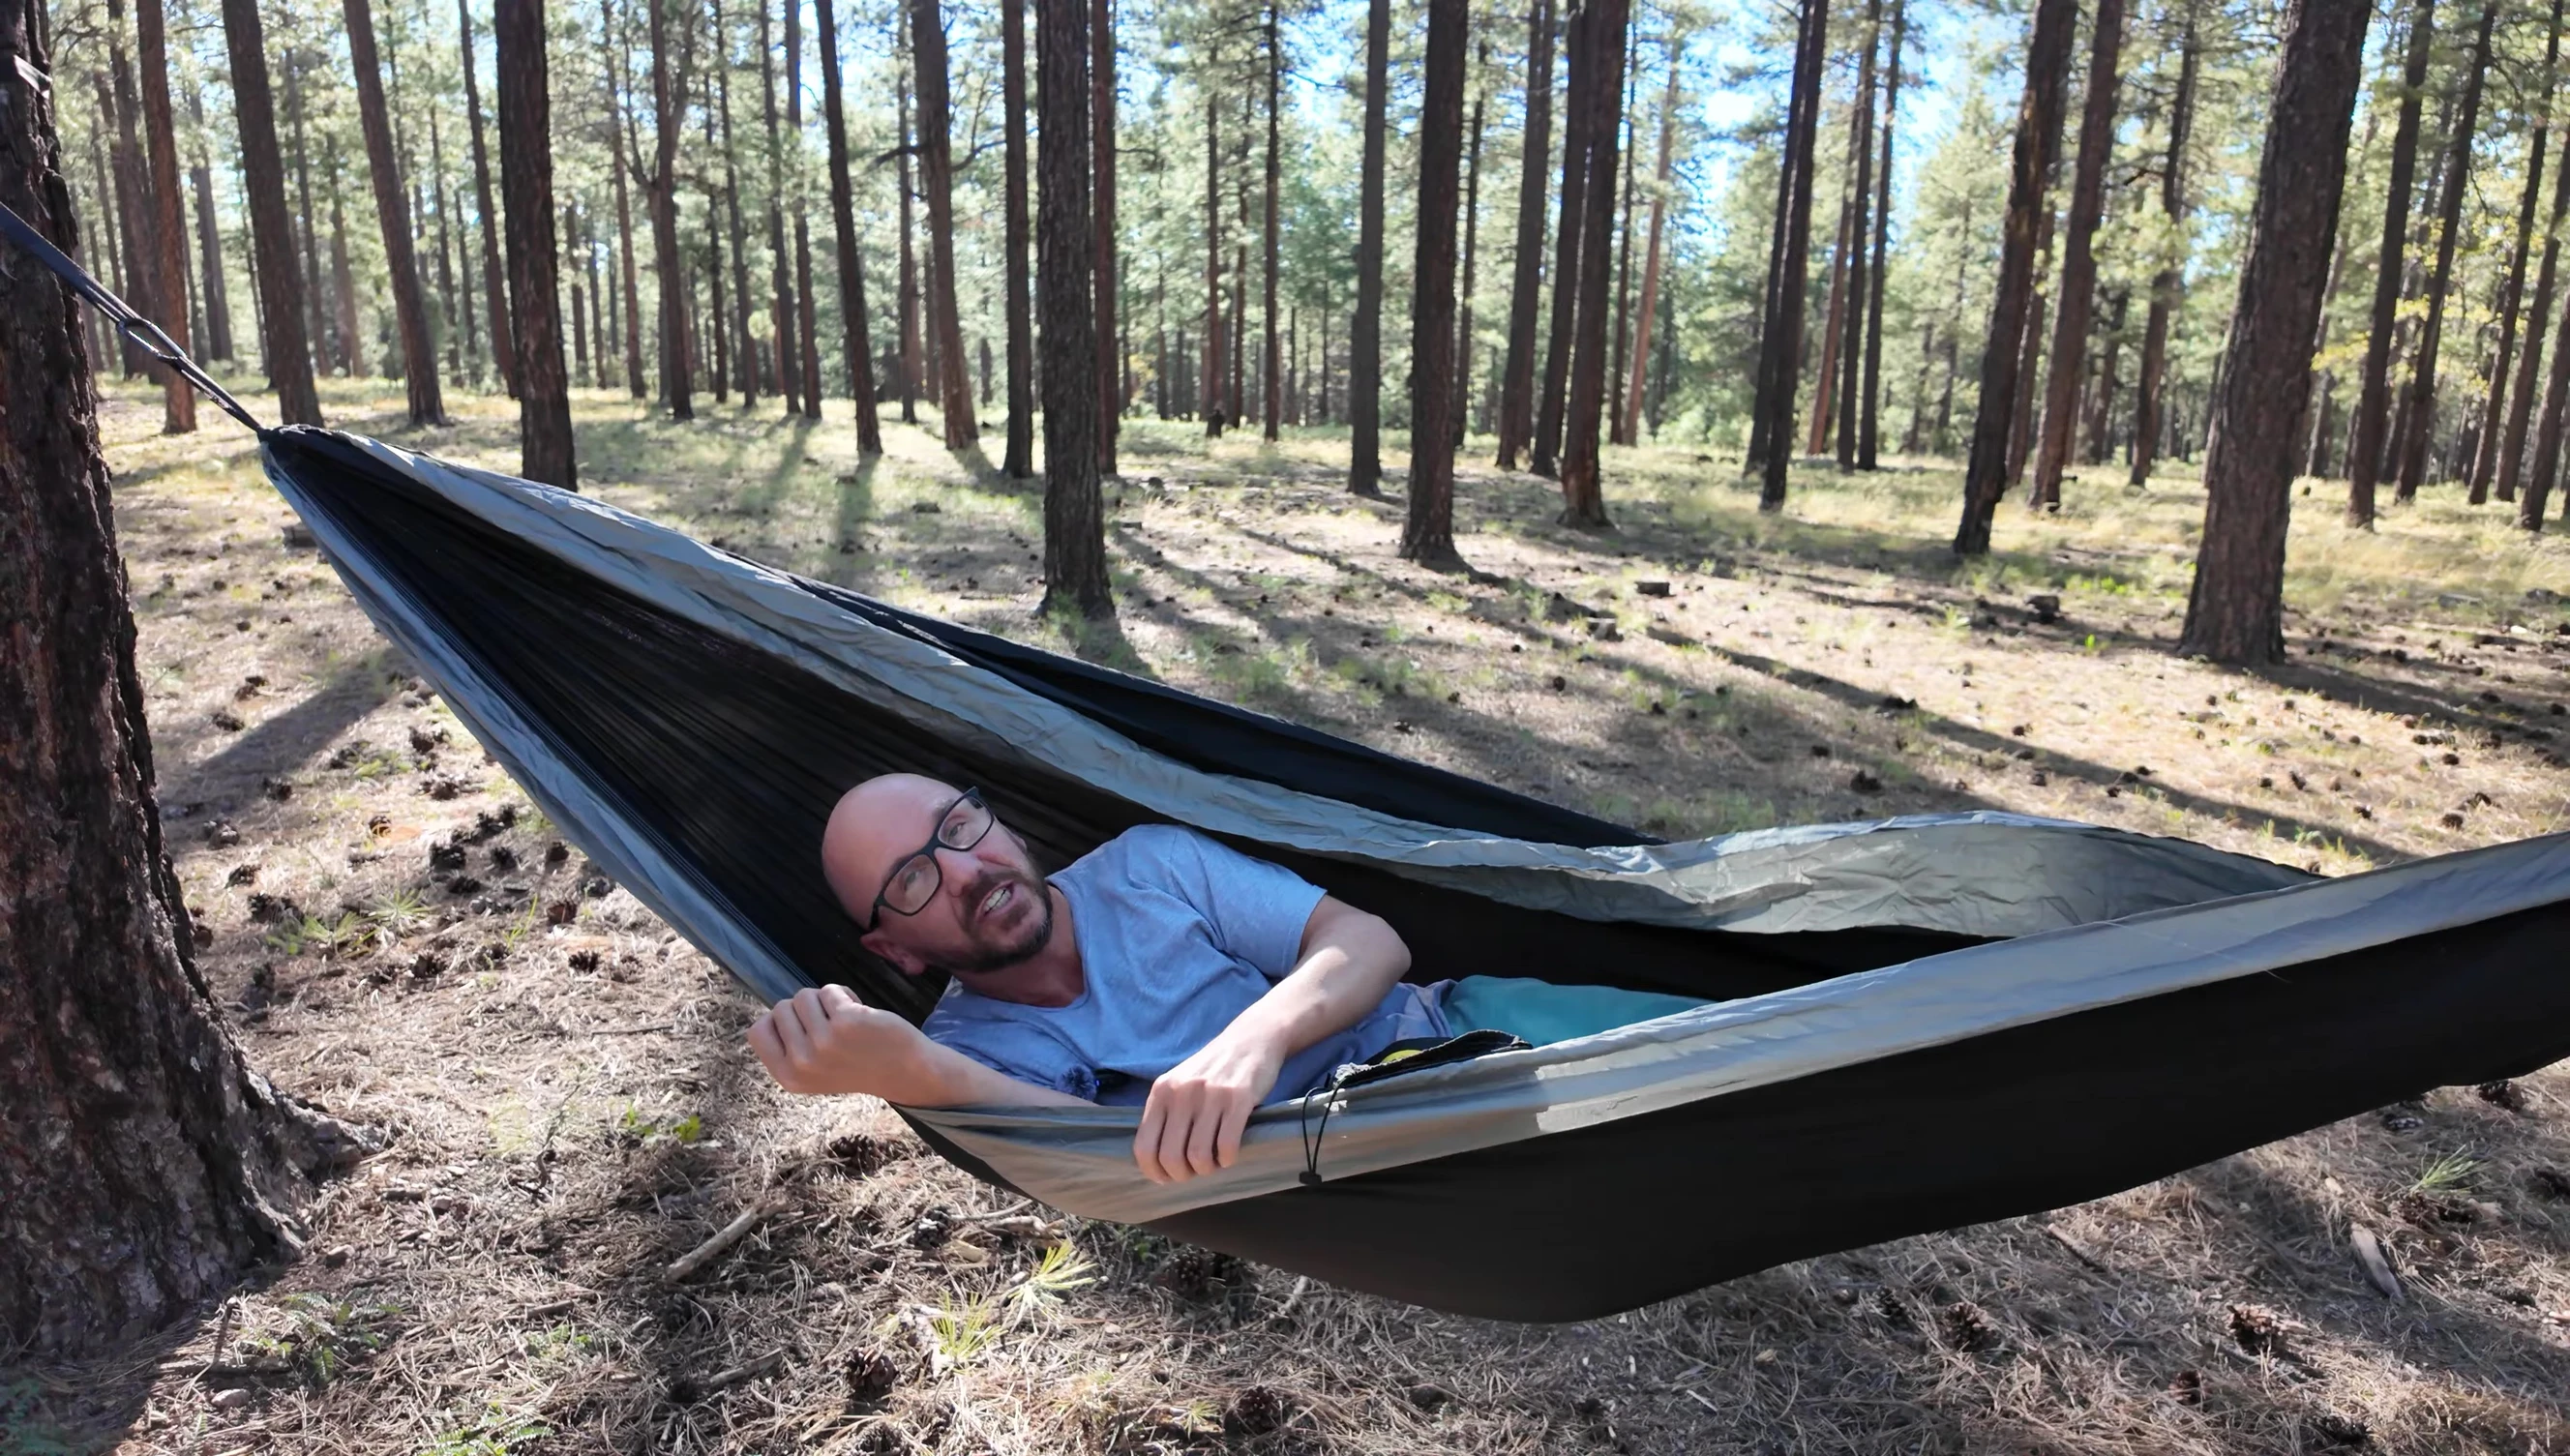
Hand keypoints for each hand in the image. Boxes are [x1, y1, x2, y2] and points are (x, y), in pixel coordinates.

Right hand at [747, 985, 926, 1097]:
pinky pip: (829, 990)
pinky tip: (859, 1011)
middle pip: (781, 1007)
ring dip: (825, 1000)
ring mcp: (823, 1042)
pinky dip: (843, 994)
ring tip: (844, 1019)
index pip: (756, 1032)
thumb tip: (770, 1014)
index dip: (777, 1021)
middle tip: (829, 1026)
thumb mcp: (812, 1070)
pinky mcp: (845, 1022)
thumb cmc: (855, 1064)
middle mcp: (801, 1062)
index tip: (801, 1027)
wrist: (904, 1071)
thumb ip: (788, 1048)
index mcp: (787, 1076)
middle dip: (805, 1009)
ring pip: (804, 995)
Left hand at [1133, 1032, 1283, 1183]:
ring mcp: (1210, 1095)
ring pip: (1198, 1155)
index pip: (1144, 1145)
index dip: (1153, 1171)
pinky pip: (1227, 1145)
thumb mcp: (1180, 1084)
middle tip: (1194, 1171)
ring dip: (1207, 1169)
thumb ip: (1167, 1114)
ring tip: (1214, 1162)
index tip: (1165, 1178)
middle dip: (1182, 1174)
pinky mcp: (1238, 1098)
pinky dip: (1228, 1159)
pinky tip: (1230, 1153)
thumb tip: (1158, 1160)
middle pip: (1171, 1156)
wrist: (1251, 1039)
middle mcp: (1181, 1093)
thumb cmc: (1214, 1069)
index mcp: (1161, 1092)